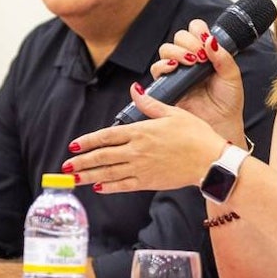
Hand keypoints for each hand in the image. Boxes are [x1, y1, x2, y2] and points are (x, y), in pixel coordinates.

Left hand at [67, 94, 230, 194]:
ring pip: (109, 173)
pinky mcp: (149, 182)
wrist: (210, 160)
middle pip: (102, 156)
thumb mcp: (173, 113)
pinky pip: (124, 185)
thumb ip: (150, 104)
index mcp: (141, 131)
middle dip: (82, 161)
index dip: (89, 141)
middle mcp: (137, 151)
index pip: (107, 136)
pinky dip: (109, 187)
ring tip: (73, 179)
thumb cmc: (196, 134)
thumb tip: (134, 90)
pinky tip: (98, 187)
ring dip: (89, 176)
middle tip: (66, 165)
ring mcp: (141, 168)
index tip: (75, 145)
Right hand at [148, 19, 247, 141]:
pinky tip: (174, 68)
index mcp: (206, 53)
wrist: (221, 125)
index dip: (198, 30)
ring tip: (190, 63)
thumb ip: (223, 57)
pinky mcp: (167, 85)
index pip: (195, 29)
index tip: (205, 42)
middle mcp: (190, 60)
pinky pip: (157, 69)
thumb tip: (210, 40)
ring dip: (177, 52)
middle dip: (188, 42)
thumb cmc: (228, 102)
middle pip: (178, 37)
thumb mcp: (231, 76)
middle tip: (199, 56)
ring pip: (166, 49)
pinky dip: (163, 65)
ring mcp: (177, 72)